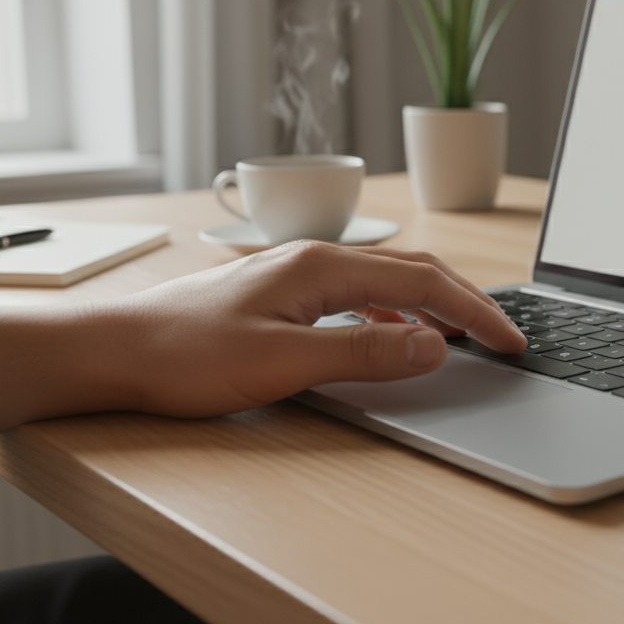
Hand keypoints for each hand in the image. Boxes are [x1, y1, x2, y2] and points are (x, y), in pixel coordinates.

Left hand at [96, 241, 527, 416]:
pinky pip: (359, 298)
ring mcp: (297, 275)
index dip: (475, 312)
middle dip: (465, 303)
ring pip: (387, 284)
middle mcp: (314, 260)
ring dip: (432, 309)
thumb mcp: (283, 362)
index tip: (510, 340)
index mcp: (322, 267)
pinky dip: (394, 318)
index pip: (424, 283)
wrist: (112, 350)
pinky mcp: (283, 295)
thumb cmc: (185, 355)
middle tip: (503, 337)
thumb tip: (434, 348)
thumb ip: (363, 354)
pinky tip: (395, 342)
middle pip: (413, 273)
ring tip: (464, 338)